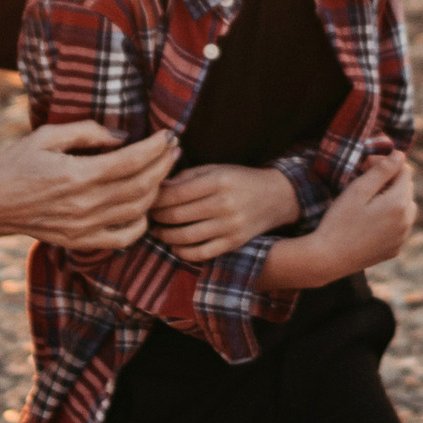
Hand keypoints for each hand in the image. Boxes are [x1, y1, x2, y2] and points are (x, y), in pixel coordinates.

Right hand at [0, 121, 178, 249]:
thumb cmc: (16, 164)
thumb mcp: (47, 136)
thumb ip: (87, 132)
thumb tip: (122, 137)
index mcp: (76, 175)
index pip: (131, 161)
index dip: (156, 148)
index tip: (169, 135)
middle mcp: (84, 205)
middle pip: (141, 186)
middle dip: (164, 164)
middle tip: (174, 148)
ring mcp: (84, 227)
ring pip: (137, 211)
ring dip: (157, 190)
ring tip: (164, 171)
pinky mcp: (81, 241)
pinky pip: (123, 238)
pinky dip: (141, 223)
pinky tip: (144, 206)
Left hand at [153, 163, 300, 263]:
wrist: (276, 197)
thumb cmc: (240, 180)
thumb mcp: (216, 169)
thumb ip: (187, 177)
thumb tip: (157, 187)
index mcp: (218, 181)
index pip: (175, 193)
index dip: (156, 199)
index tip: (147, 199)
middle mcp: (223, 205)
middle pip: (176, 215)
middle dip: (156, 216)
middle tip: (148, 215)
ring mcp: (229, 227)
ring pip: (185, 236)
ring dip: (165, 235)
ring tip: (157, 230)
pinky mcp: (233, 244)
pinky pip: (201, 253)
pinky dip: (182, 252)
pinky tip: (174, 245)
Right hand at [261, 150, 415, 290]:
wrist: (328, 259)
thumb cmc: (339, 221)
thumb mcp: (358, 190)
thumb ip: (382, 171)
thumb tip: (400, 155)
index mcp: (399, 203)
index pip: (405, 171)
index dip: (386, 163)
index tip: (366, 165)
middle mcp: (406, 221)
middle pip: (407, 189)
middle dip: (390, 180)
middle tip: (363, 180)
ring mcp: (402, 238)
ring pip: (406, 208)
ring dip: (393, 198)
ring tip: (368, 199)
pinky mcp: (394, 249)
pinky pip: (400, 226)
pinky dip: (391, 218)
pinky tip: (370, 219)